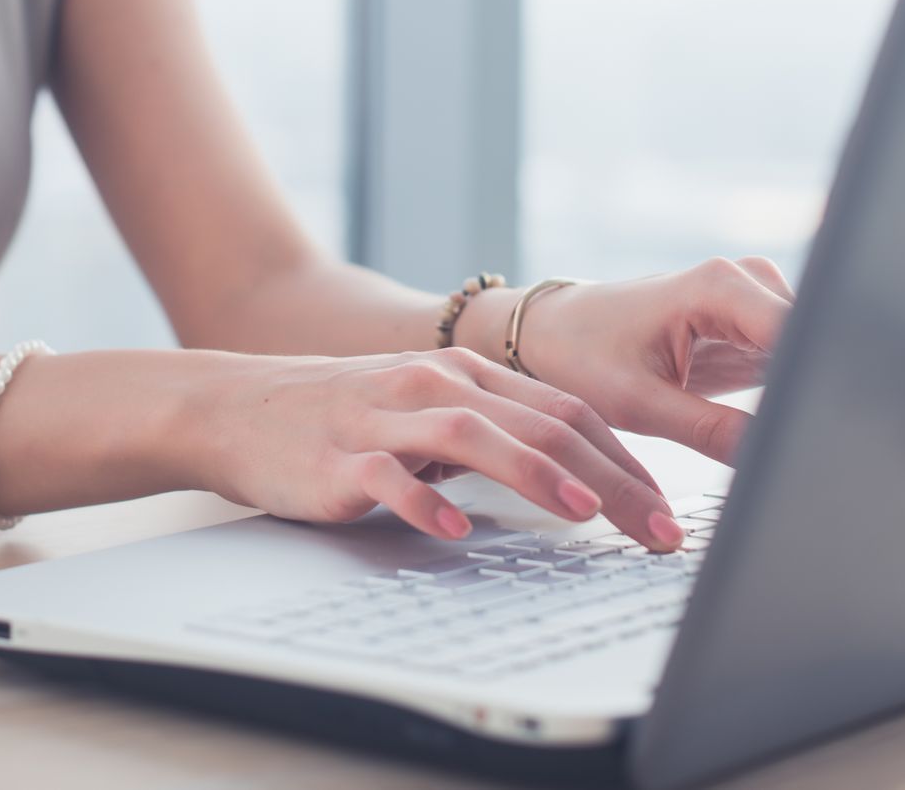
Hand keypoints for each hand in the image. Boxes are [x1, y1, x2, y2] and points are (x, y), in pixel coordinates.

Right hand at [194, 347, 686, 549]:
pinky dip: (425, 501)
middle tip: (658, 529)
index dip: (626, 459)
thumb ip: (493, 436)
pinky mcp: (338, 457)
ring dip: (535, 474)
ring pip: (474, 437)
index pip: (566, 412)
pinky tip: (456, 529)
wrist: (235, 408)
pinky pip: (387, 479)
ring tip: (583, 512)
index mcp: (465, 376)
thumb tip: (579, 478)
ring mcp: (385, 419)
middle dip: (610, 480)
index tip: (669, 510)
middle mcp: (433, 386)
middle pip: (539, 425)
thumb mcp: (427, 415)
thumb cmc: (342, 420)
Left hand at [497, 257, 794, 466]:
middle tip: (807, 448)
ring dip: (803, 393)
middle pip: (815, 339)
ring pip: (810, 352)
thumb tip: (773, 457)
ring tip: (784, 437)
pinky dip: (789, 393)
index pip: (802, 333)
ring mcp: (754, 301)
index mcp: (720, 285)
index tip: (821, 430)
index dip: (819, 383)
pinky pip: (792, 361)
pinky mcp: (754, 326)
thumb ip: (714, 432)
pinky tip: (773, 420)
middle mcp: (746, 282)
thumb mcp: (643, 405)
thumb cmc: (584, 356)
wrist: (556, 334)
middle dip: (814, 391)